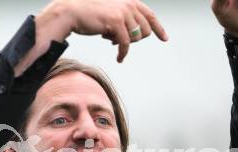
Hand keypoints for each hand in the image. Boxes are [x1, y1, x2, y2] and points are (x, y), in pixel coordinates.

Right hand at [39, 0, 167, 62]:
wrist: (72, 12)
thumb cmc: (89, 15)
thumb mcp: (111, 14)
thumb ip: (124, 19)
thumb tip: (135, 34)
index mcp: (129, 1)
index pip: (150, 15)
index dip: (159, 28)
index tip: (165, 38)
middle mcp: (129, 4)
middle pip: (146, 30)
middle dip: (136, 40)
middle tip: (119, 41)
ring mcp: (123, 12)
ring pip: (137, 38)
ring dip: (125, 45)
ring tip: (110, 41)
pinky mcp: (116, 22)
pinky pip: (126, 44)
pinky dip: (123, 54)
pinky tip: (119, 59)